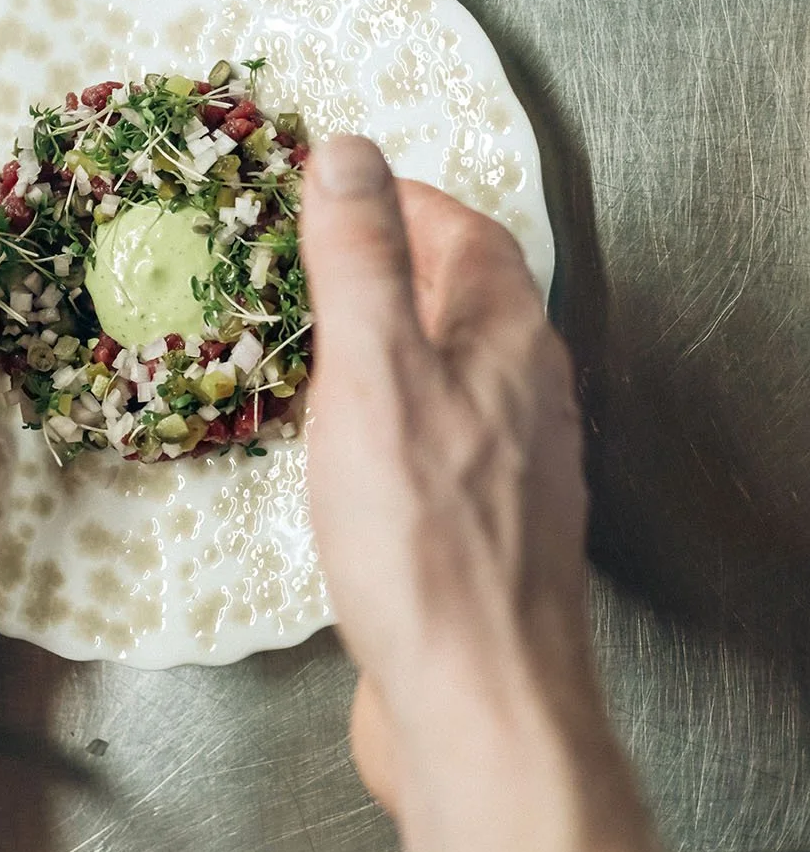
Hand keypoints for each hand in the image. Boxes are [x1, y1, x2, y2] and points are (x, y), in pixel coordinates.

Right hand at [303, 139, 588, 810]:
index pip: (469, 234)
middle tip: (324, 257)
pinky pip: (440, 438)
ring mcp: (513, 464)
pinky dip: (393, 413)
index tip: (346, 187)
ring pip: (455, 371)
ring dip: (395, 342)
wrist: (478, 698)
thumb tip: (348, 154)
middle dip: (399, 265)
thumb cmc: (424, 538)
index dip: (407, 201)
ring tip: (325, 341)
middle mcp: (526, 394)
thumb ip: (360, 259)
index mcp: (510, 340)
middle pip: (469, 298)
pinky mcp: (486, 526)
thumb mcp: (374, 373)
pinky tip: (351, 447)